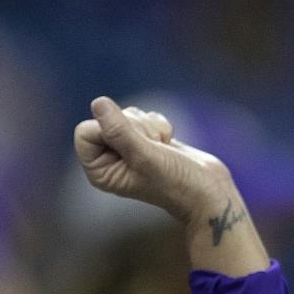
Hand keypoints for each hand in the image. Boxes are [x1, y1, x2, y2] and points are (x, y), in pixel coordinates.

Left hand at [73, 96, 236, 223]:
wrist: (208, 190)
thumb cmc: (176, 181)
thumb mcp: (144, 155)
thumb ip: (119, 130)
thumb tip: (98, 102)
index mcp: (99, 171)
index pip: (84, 131)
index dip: (109, 130)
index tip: (133, 145)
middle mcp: (108, 160)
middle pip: (106, 118)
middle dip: (134, 127)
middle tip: (153, 148)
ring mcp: (126, 149)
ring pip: (127, 114)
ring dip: (149, 127)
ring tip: (161, 147)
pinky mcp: (145, 139)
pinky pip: (143, 115)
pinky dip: (158, 125)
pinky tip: (167, 143)